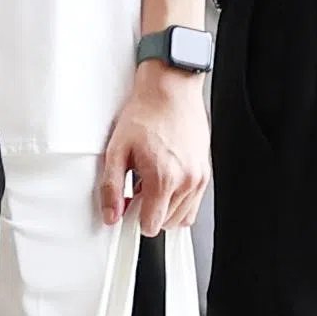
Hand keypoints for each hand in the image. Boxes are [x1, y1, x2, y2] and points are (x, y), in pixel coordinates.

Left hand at [95, 63, 209, 232]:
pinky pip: (194, 203)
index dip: (134, 218)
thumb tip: (111, 214)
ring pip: (182, 216)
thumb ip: (111, 187)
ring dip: (164, 206)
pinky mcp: (206, 172)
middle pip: (167, 223)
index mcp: (164, 178)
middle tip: (136, 188)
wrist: (170, 90)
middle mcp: (187, 181)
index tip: (127, 207)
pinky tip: (165, 179)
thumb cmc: (145, 114)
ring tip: (150, 181)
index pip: (152, 225)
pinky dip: (179, 199)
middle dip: (149, 211)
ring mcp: (200, 177)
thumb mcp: (116, 150)